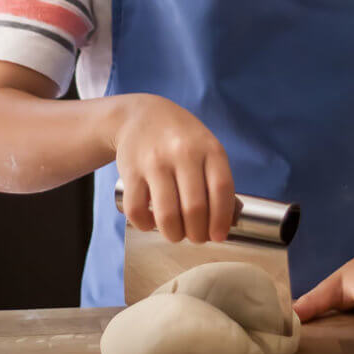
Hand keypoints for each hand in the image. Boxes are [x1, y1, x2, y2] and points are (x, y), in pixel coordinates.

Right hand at [110, 92, 235, 244]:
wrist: (140, 115)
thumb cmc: (180, 137)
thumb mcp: (206, 146)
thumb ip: (215, 178)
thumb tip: (222, 223)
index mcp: (208, 148)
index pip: (221, 189)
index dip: (222, 219)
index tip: (219, 235)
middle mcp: (182, 153)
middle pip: (195, 208)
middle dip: (198, 234)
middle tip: (196, 237)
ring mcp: (155, 162)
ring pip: (167, 215)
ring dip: (174, 234)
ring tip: (176, 234)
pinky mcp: (131, 171)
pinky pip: (138, 210)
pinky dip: (146, 225)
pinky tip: (151, 222)